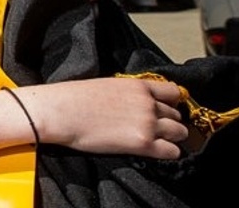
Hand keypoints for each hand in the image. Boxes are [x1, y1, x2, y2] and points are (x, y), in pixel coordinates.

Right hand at [19, 77, 186, 158]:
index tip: (163, 110)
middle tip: (155, 129)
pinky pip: (172, 151)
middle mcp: (148, 103)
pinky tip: (154, 152)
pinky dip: (168, 152)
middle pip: (177, 115)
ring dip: (171, 138)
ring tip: (156, 142)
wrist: (59, 112)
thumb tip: (136, 103)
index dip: (170, 103)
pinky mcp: (143, 143)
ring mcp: (147, 123)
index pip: (173, 92)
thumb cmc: (74, 98)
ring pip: (179, 132)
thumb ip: (129, 94)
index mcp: (138, 86)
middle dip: (169, 122)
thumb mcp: (107, 85)